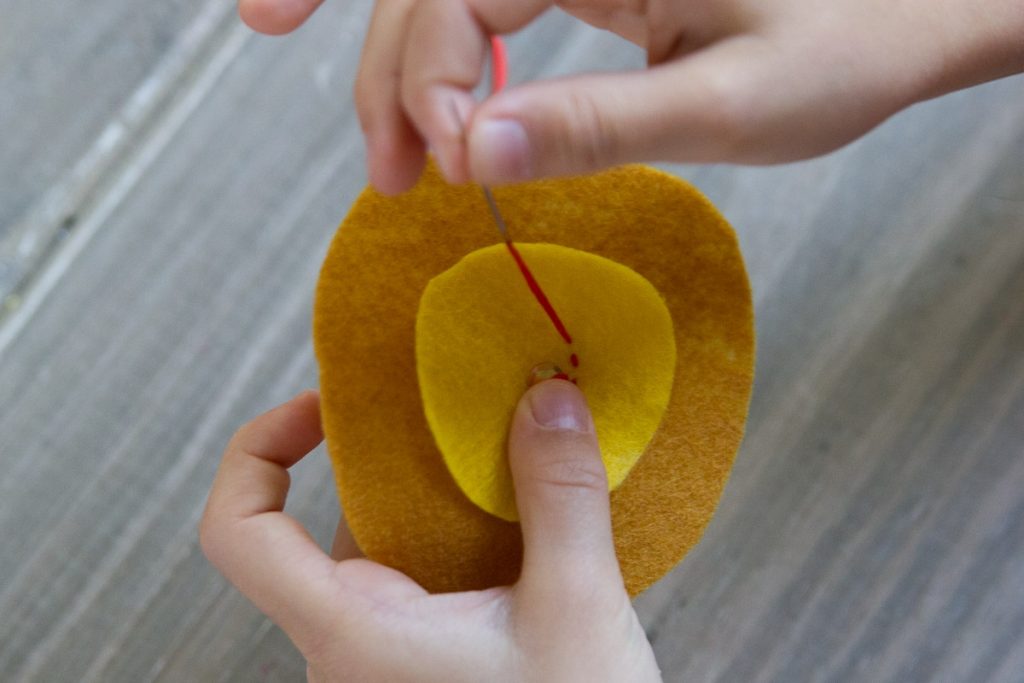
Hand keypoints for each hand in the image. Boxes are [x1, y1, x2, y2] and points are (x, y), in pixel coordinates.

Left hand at [200, 382, 661, 681]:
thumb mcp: (576, 609)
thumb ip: (560, 497)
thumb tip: (549, 403)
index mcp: (354, 635)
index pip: (239, 533)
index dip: (258, 450)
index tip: (319, 409)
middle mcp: (352, 649)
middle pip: (324, 526)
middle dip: (384, 461)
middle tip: (441, 413)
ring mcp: (387, 662)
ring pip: (381, 553)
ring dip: (432, 498)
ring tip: (496, 455)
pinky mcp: (425, 666)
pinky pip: (419, 583)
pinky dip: (456, 536)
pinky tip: (515, 515)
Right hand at [238, 0, 1022, 192]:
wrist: (908, 16)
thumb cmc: (844, 46)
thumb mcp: (723, 102)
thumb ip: (597, 126)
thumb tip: (472, 156)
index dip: (433, 79)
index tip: (449, 168)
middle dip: (396, 77)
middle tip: (388, 175)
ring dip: (406, 72)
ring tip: (397, 157)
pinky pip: (488, 5)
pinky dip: (444, 56)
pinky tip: (434, 101)